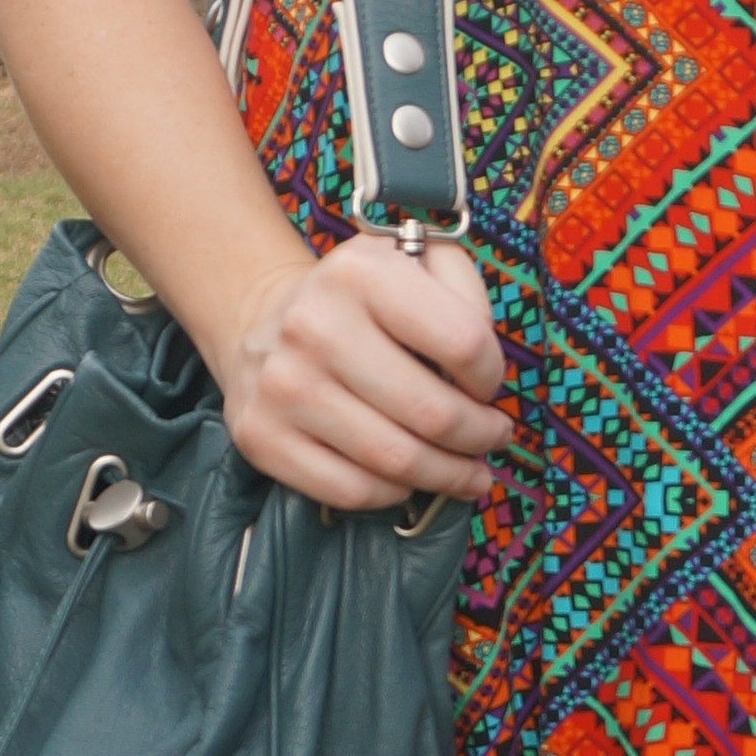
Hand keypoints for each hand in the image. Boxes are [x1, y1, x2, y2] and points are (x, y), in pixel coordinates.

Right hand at [215, 234, 511, 510]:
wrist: (265, 323)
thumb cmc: (362, 302)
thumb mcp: (418, 262)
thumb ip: (467, 296)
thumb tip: (484, 371)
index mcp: (360, 274)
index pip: (463, 343)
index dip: (491, 374)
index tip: (487, 384)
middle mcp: (314, 327)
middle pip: (433, 413)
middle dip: (480, 436)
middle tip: (492, 438)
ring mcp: (284, 386)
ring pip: (397, 461)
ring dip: (448, 475)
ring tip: (468, 471)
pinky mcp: (262, 436)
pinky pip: (352, 490)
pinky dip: (393, 493)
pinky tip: (409, 480)